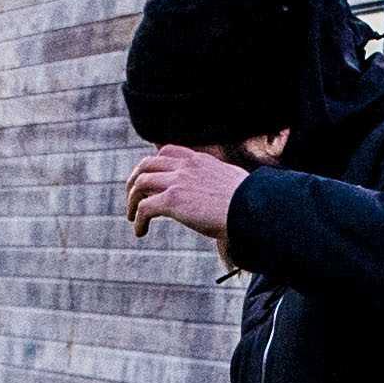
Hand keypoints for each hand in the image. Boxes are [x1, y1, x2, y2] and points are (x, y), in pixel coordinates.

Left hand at [122, 145, 249, 246]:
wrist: (251, 210)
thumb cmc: (250, 203)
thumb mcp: (234, 183)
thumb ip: (222, 183)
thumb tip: (230, 194)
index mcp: (200, 160)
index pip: (167, 151)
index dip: (153, 163)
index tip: (148, 176)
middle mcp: (186, 166)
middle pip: (147, 164)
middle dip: (134, 180)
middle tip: (132, 197)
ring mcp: (177, 181)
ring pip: (140, 183)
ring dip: (132, 201)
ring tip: (132, 217)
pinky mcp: (172, 200)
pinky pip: (144, 208)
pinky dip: (138, 220)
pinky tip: (140, 232)